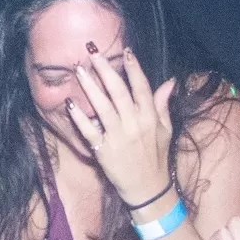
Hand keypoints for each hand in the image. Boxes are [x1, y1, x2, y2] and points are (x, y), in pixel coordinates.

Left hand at [64, 49, 179, 211]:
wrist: (148, 189)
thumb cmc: (157, 157)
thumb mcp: (166, 130)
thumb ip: (163, 104)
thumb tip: (170, 81)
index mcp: (150, 117)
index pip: (141, 87)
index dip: (134, 68)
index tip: (125, 50)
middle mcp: (134, 124)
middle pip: (118, 91)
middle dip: (105, 69)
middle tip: (92, 51)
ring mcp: (118, 137)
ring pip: (102, 107)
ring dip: (90, 87)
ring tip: (79, 69)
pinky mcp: (104, 150)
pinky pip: (89, 131)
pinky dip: (79, 117)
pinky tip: (69, 103)